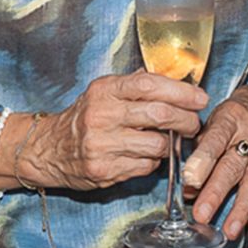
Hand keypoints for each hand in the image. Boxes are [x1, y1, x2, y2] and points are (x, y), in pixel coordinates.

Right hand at [18, 72, 206, 190]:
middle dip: (186, 119)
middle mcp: (102, 115)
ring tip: (169, 141)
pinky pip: (146, 167)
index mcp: (105, 90)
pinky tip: (146, 155)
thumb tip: (174, 77)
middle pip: (159, 115)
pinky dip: (153, 161)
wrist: (48, 149)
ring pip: (157, 145)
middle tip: (195, 123)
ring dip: (171, 144)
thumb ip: (135, 84)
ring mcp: (102, 145)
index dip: (180, 91)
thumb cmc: (83, 118)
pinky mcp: (104, 170)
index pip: (149, 85)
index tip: (200, 98)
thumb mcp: (103, 92)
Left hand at [182, 86, 247, 239]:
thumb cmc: (234, 115)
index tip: (190, 180)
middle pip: (233, 165)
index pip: (215, 139)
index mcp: (230, 117)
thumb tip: (186, 181)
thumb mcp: (215, 118)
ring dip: (241, 208)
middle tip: (202, 214)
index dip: (202, 160)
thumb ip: (201, 146)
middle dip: (217, 191)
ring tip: (229, 230)